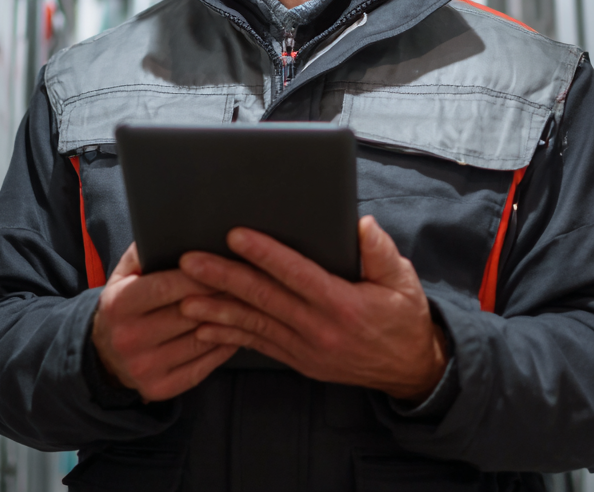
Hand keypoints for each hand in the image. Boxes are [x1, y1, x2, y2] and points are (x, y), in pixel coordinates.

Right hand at [91, 243, 237, 401]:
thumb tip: (169, 230)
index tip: (226, 261)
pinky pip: (204, 365)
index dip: (200, 274)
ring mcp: (144, 367)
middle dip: (221, 294)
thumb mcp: (122, 275)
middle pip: (188, 312)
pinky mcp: (160, 389)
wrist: (104, 357)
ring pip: (201, 340)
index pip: (166, 286)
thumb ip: (143, 252)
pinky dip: (225, 346)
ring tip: (250, 301)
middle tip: (249, 279)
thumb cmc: (124, 306)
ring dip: (230, 320)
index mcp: (118, 305)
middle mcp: (128, 338)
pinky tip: (239, 330)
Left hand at [178, 216, 448, 401]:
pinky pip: (258, 344)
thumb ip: (380, 251)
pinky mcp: (298, 360)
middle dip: (223, 278)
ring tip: (184, 296)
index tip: (236, 235)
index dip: (264, 254)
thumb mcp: (403, 280)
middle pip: (263, 298)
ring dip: (216, 309)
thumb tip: (359, 224)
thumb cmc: (403, 317)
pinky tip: (204, 325)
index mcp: (343, 304)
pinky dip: (229, 334)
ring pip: (253, 324)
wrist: (409, 370)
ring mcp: (306, 349)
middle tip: (190, 261)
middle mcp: (319, 329)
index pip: (296, 274)